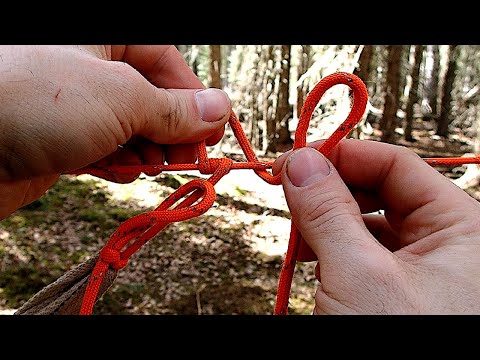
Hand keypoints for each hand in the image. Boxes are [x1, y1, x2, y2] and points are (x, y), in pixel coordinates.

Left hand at [0, 45, 230, 218]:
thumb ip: (175, 108)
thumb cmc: (37, 102)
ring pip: (131, 127)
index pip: (164, 59)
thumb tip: (220, 108)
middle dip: (173, 130)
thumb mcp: (122, 99)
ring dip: (149, 151)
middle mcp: (88, 67)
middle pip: (150, 97)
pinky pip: (107, 148)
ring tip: (152, 168)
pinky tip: (124, 173)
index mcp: (102, 38)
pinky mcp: (61, 139)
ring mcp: (74, 105)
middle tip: (188, 160)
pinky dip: (121, 163)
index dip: (193, 96)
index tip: (214, 130)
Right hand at [273, 139, 479, 313]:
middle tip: (291, 192)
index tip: (299, 158)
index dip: (344, 155)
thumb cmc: (404, 346)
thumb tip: (302, 163)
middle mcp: (447, 244)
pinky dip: (332, 250)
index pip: (396, 164)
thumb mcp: (357, 273)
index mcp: (462, 228)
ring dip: (327, 223)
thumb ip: (327, 210)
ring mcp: (420, 269)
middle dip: (331, 191)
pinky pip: (361, 253)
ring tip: (300, 236)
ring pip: (366, 222)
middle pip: (380, 191)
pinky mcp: (396, 290)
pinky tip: (313, 259)